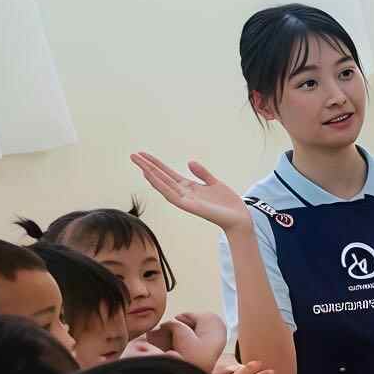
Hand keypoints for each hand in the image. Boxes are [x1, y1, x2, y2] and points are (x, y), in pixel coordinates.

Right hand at [131, 151, 250, 232]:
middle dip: (147, 166)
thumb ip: (202, 173)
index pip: (168, 173)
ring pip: (163, 185)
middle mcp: (184, 193)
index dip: (156, 163)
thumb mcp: (214, 183)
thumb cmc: (228, 204)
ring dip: (151, 174)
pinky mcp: (190, 206)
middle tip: (133, 155)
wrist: (240, 219)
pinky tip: (152, 177)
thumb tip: (189, 162)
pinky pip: (172, 194)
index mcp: (189, 187)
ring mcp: (185, 200)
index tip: (143, 154)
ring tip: (139, 163)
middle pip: (162, 177)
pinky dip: (161, 185)